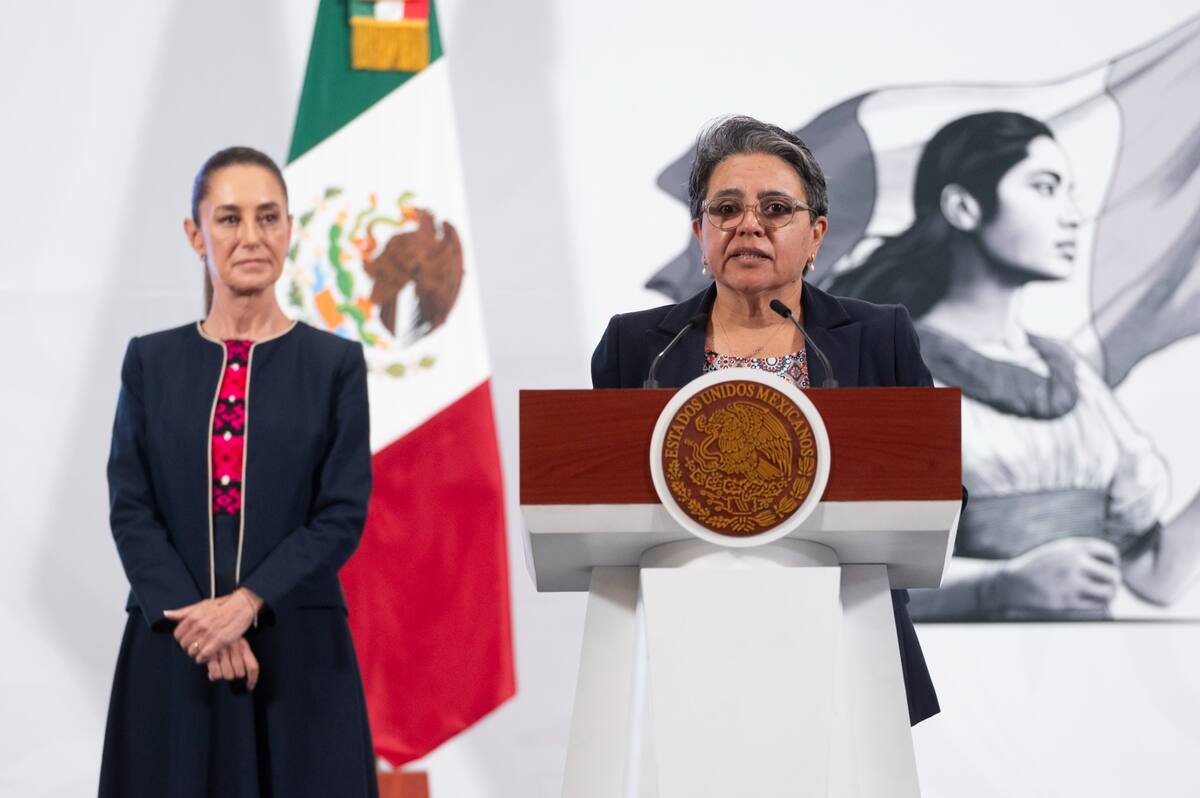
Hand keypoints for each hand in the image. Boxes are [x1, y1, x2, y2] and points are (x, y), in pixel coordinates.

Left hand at [164, 587, 262, 663]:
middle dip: (189, 647)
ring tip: (203, 649)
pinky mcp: (219, 641)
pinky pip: (203, 656)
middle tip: (197, 645)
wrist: (242, 606)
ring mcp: (209, 634)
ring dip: (196, 653)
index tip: (189, 638)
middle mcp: (199, 625)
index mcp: (193, 616)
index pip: (177, 635)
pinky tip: (208, 654)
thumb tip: (166, 614)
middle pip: (184, 645)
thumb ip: (183, 612)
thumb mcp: (201, 605)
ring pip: (193, 652)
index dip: (182, 639)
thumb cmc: (223, 605)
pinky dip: (203, 658)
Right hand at [206, 637, 259, 689]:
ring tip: (218, 666)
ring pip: (228, 675)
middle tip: (227, 668)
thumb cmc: (223, 634)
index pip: (252, 667)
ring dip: (223, 674)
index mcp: (243, 646)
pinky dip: (213, 674)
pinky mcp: (210, 653)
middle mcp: (235, 648)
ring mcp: (223, 651)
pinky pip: (216, 674)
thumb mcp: (235, 642)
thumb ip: (238, 658)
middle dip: (233, 674)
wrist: (209, 622)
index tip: (249, 687)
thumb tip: (243, 681)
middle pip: (239, 673)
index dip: (252, 679)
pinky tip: (211, 668)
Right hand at [993, 537, 1120, 612]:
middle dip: (1113, 582)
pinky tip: (1094, 605)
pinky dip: (1099, 607)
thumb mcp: (1059, 550)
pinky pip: (1096, 607)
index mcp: (1074, 547)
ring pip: (1108, 592)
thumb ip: (1083, 553)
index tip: (1107, 569)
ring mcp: (1071, 583)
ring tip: (1104, 596)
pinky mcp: (1067, 601)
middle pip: (1113, 575)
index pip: (1110, 554)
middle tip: (1108, 586)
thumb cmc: (1039, 567)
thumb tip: (1114, 566)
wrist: (1012, 583)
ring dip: (1109, 596)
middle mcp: (1075, 563)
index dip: (1113, 563)